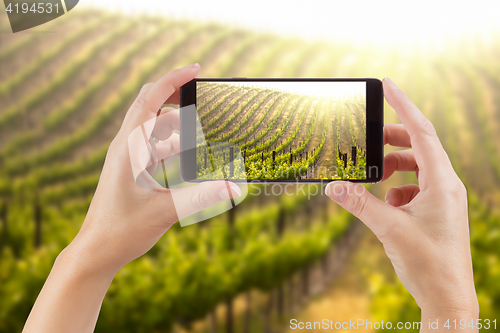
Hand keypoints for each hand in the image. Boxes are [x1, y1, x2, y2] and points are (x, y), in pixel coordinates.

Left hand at [23, 64, 240, 332]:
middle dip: (176, 94)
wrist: (96, 251)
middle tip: (201, 91)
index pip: (150, 99)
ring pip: (152, 125)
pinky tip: (189, 150)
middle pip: (149, 104)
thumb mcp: (165, 212)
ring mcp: (127, 157)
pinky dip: (172, 142)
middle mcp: (126, 146)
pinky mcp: (132, 170)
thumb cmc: (123, 230)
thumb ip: (202, 197)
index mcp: (129, 147)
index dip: (173, 80)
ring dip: (176, 121)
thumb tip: (236, 188)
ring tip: (202, 123)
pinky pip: (154, 145)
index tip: (196, 69)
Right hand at [325, 78, 477, 330]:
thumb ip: (359, 204)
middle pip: (420, 146)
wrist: (448, 297)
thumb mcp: (388, 229)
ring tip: (375, 176)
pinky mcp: (439, 212)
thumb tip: (332, 187)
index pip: (422, 132)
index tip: (387, 85)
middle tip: (369, 139)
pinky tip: (387, 203)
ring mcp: (444, 200)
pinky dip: (399, 187)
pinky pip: (418, 187)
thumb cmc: (428, 263)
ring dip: (394, 166)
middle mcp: (447, 186)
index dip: (404, 105)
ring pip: (418, 167)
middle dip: (393, 139)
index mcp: (442, 182)